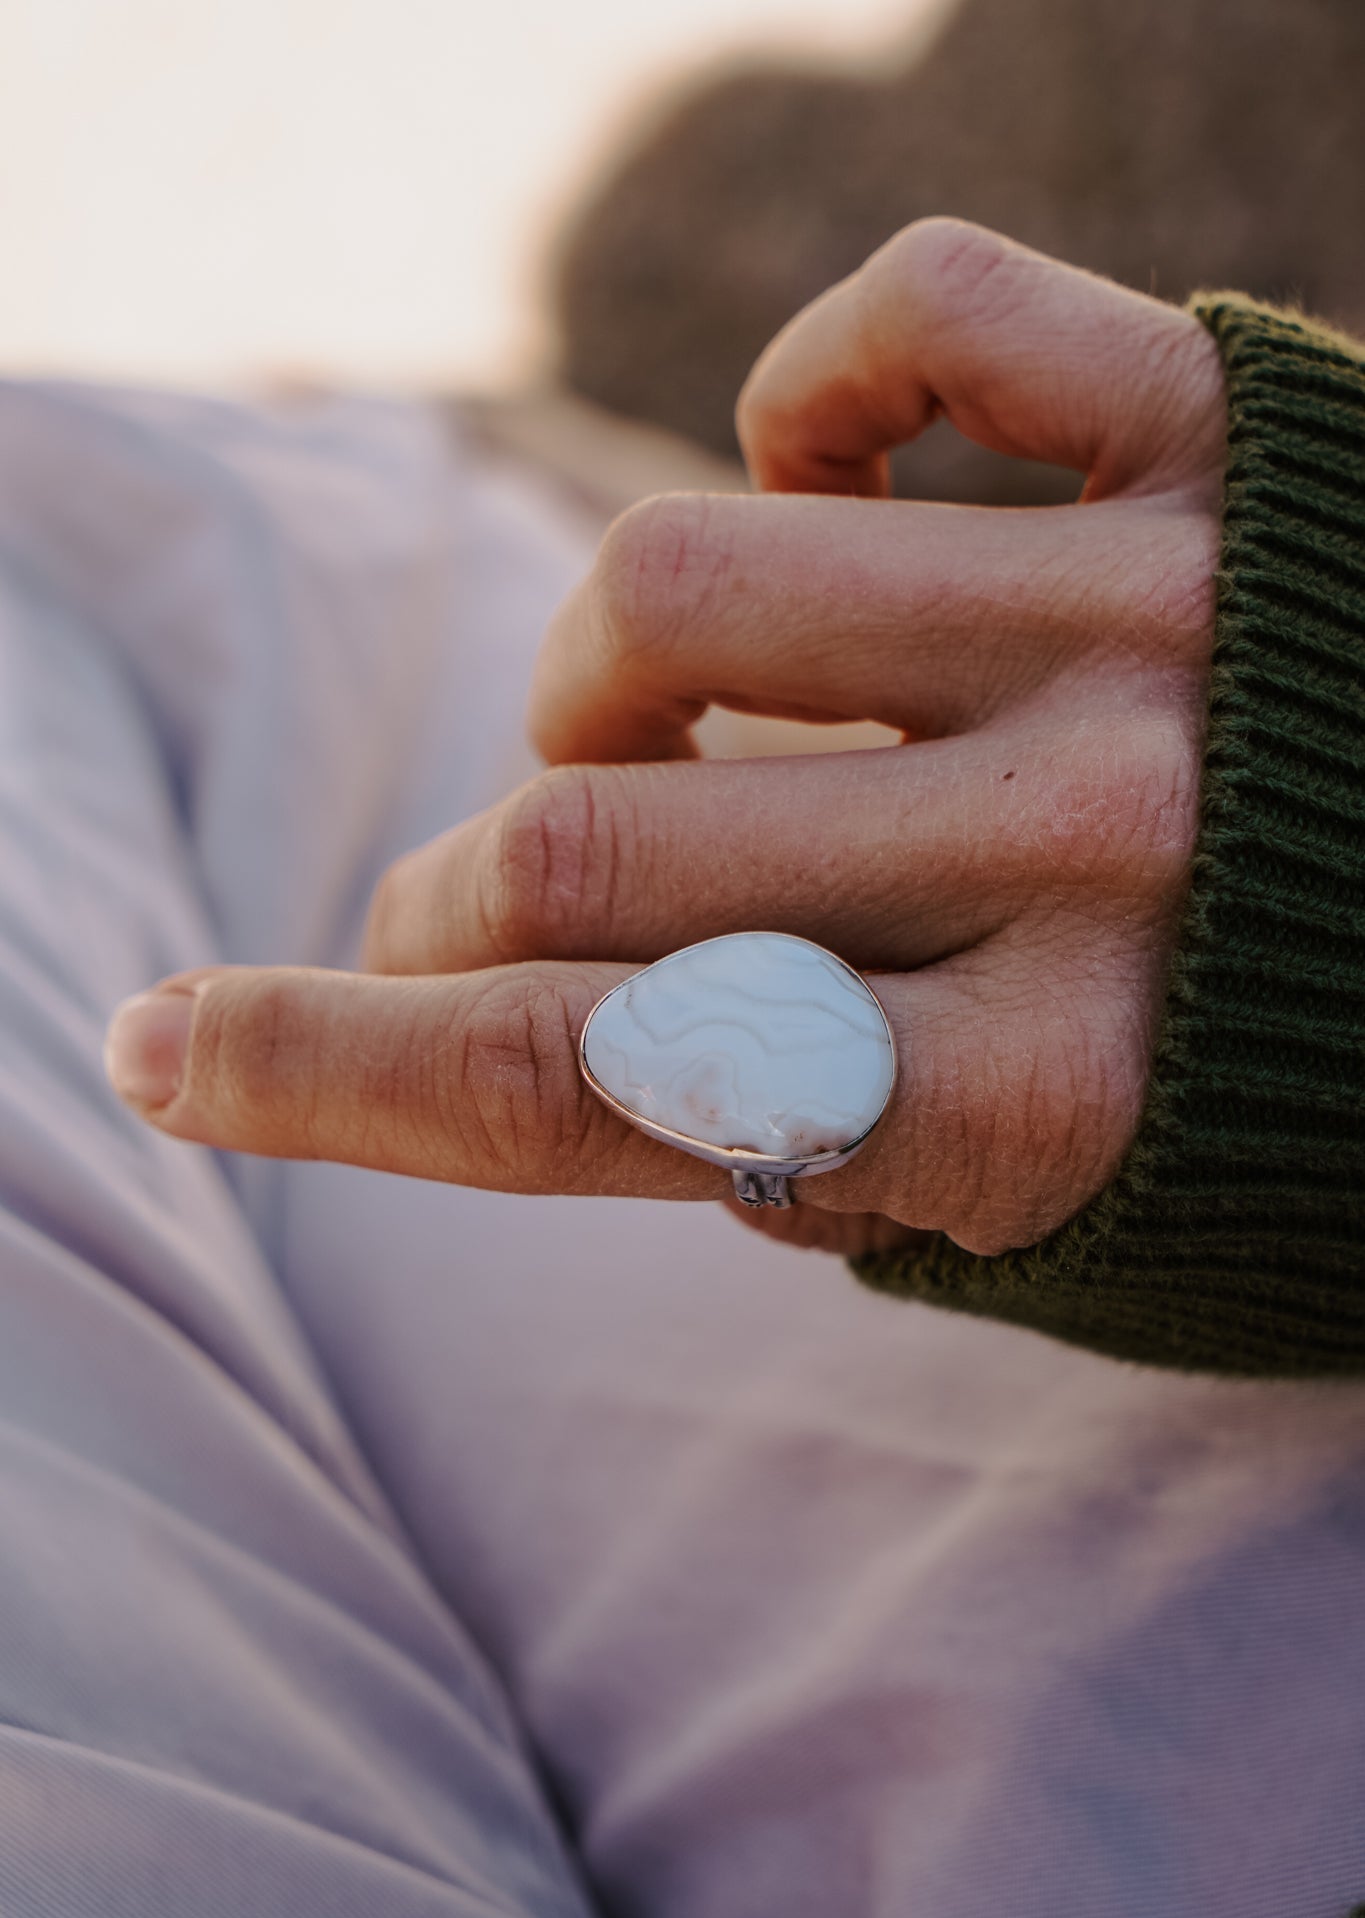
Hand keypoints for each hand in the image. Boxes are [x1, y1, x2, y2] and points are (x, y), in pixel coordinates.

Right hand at [105, 220, 1225, 1257]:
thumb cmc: (1296, 1118)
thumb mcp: (1053, 1208)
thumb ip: (803, 1122)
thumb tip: (550, 992)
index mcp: (1045, 1108)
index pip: (579, 1085)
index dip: (321, 1077)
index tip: (169, 1048)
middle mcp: (1095, 854)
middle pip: (578, 844)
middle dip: (442, 904)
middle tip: (461, 920)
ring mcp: (1157, 627)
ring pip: (677, 580)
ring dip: (592, 682)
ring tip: (657, 736)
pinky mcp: (1228, 440)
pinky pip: (909, 321)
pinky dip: (800, 392)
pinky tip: (816, 489)